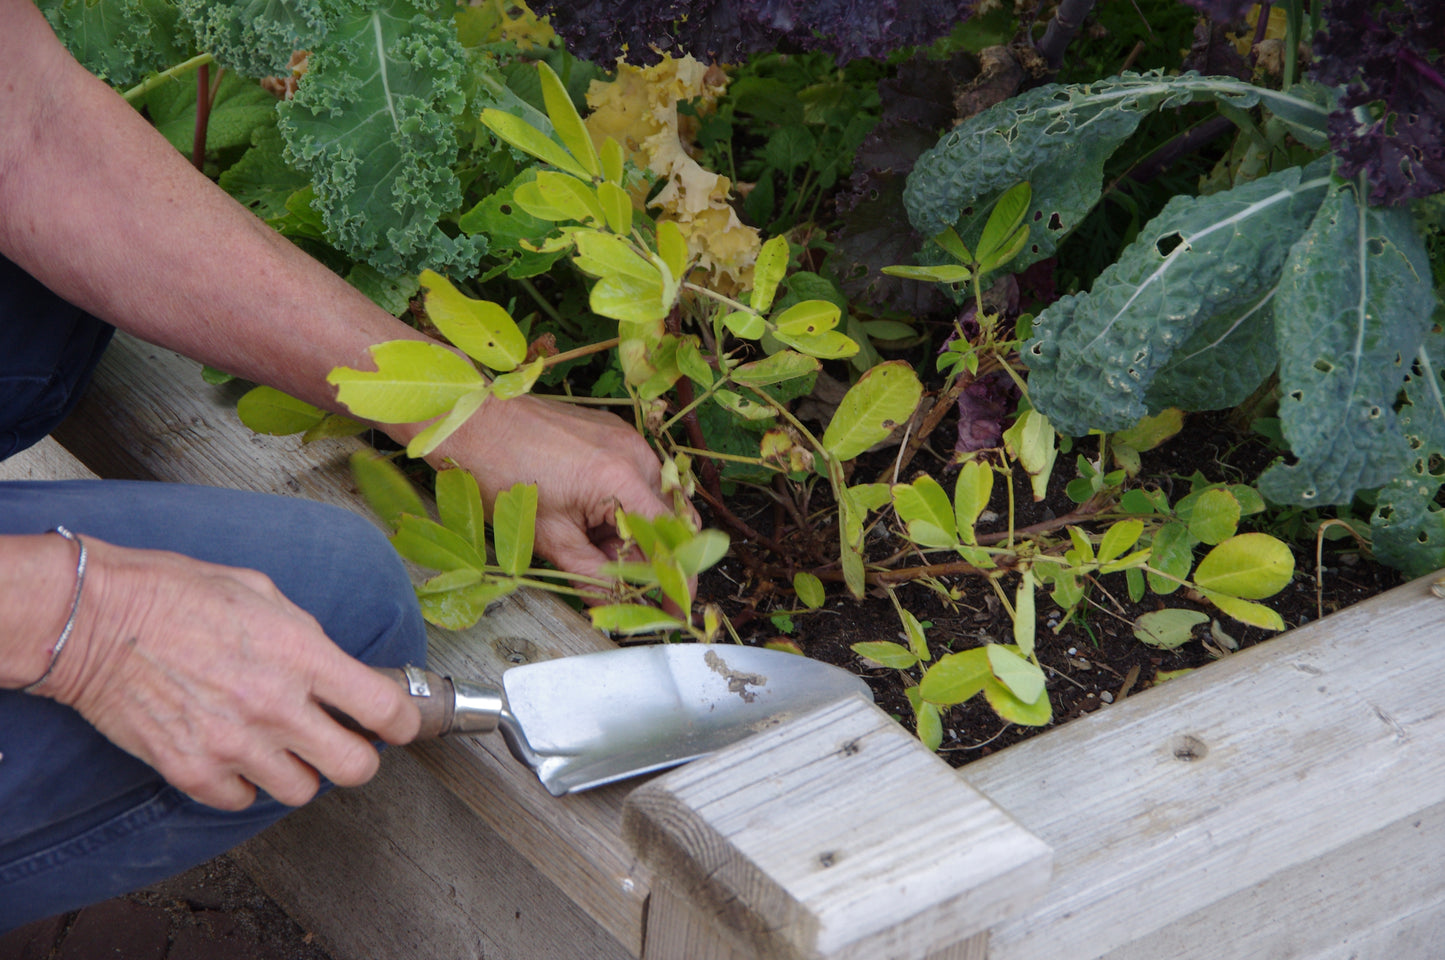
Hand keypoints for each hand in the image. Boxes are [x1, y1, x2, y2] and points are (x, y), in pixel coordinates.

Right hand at [40, 539, 420, 810]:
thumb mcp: (263, 593)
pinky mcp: (191, 771)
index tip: (398, 725)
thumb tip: (336, 668)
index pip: (383, 709)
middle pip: (354, 768)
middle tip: (345, 743)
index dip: (402, 723)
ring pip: (301, 791)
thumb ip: (308, 636)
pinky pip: (242, 800)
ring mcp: (232, 744)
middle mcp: (274, 706)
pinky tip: (236, 755)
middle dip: (358, 758)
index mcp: (301, 655)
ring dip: (299, 771)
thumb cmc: (176, 594)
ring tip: (282, 745)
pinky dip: (245, 784)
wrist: (96, 620)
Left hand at [436, 392, 696, 586]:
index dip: (677, 578)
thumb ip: (593, 575)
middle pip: (664, 521)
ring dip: (627, 532)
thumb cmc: (500, 473)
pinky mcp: (612, 433)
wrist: (470, 421)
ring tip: (582, 539)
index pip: (672, 538)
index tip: (673, 608)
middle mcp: (635, 453)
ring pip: (648, 502)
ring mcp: (625, 438)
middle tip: (609, 576)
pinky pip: (633, 478)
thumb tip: (619, 608)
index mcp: (623, 478)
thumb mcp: (549, 538)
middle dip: (644, 556)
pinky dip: (617, 506)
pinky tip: (582, 514)